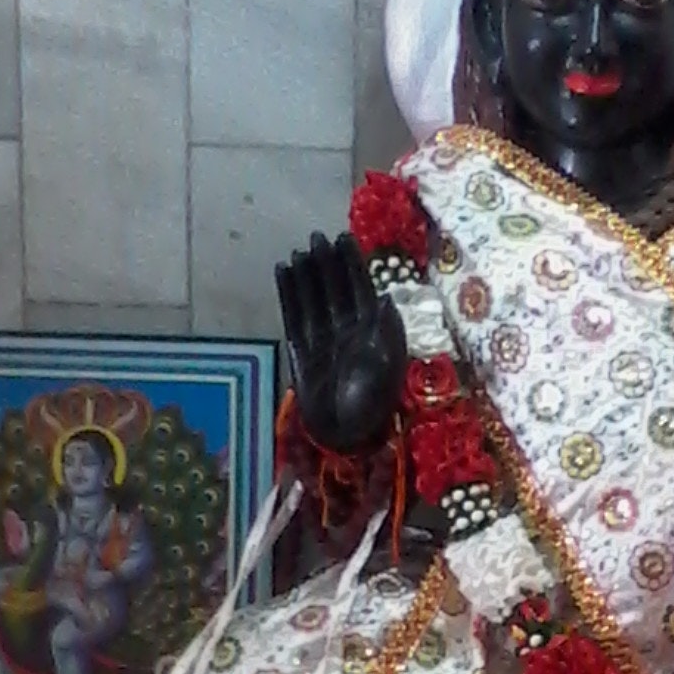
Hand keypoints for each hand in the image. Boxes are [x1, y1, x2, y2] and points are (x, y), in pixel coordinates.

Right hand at [276, 232, 407, 454]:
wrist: (346, 436)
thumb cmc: (372, 404)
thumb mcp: (389, 366)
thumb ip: (387, 331)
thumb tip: (385, 297)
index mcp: (373, 334)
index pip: (361, 290)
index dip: (353, 265)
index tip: (343, 238)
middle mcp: (348, 333)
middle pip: (336, 291)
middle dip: (328, 264)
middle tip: (317, 237)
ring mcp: (324, 341)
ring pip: (315, 300)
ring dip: (308, 276)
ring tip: (299, 251)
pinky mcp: (302, 351)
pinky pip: (294, 316)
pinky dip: (289, 295)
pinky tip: (284, 274)